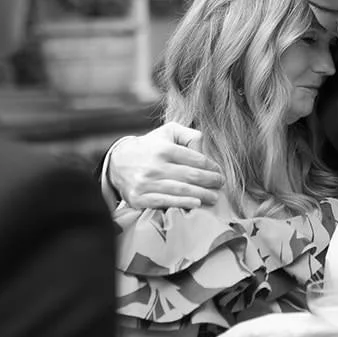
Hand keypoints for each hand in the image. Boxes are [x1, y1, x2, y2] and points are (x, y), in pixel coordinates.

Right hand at [107, 123, 224, 209]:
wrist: (117, 162)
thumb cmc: (150, 147)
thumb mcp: (167, 133)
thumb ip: (188, 135)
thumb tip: (204, 145)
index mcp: (164, 149)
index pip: (195, 159)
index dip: (211, 167)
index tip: (219, 172)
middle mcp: (155, 166)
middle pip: (191, 176)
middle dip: (210, 181)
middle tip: (220, 185)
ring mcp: (146, 183)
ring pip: (181, 190)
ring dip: (202, 195)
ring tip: (214, 197)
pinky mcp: (139, 198)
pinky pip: (165, 202)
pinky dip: (182, 203)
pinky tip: (196, 204)